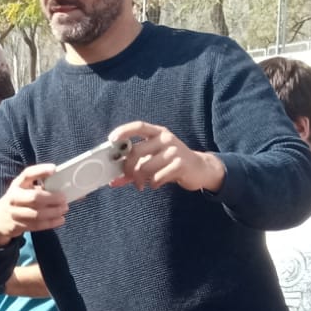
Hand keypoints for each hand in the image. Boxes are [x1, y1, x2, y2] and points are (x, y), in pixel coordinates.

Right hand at [0, 166, 67, 246]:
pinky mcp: (17, 226)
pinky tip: (60, 219)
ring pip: (36, 214)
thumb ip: (37, 187)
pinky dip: (50, 223)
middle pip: (34, 198)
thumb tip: (60, 186)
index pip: (27, 174)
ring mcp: (14, 213)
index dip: (40, 171)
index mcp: (17, 184)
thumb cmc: (17, 201)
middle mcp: (13, 197)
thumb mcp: (22, 189)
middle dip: (52, 198)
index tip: (54, 169)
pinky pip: (36, 225)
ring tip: (64, 209)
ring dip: (53, 212)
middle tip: (63, 198)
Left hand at [109, 122, 224, 193]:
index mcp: (157, 133)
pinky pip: (157, 177)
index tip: (111, 139)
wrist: (199, 168)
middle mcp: (166, 139)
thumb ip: (133, 168)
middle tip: (127, 177)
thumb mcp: (153, 160)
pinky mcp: (180, 164)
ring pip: (145, 167)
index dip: (124, 131)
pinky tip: (155, 184)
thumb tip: (113, 181)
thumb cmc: (170, 162)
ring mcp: (174, 150)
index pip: (139, 126)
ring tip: (142, 184)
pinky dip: (153, 184)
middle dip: (127, 168)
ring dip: (139, 180)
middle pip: (137, 152)